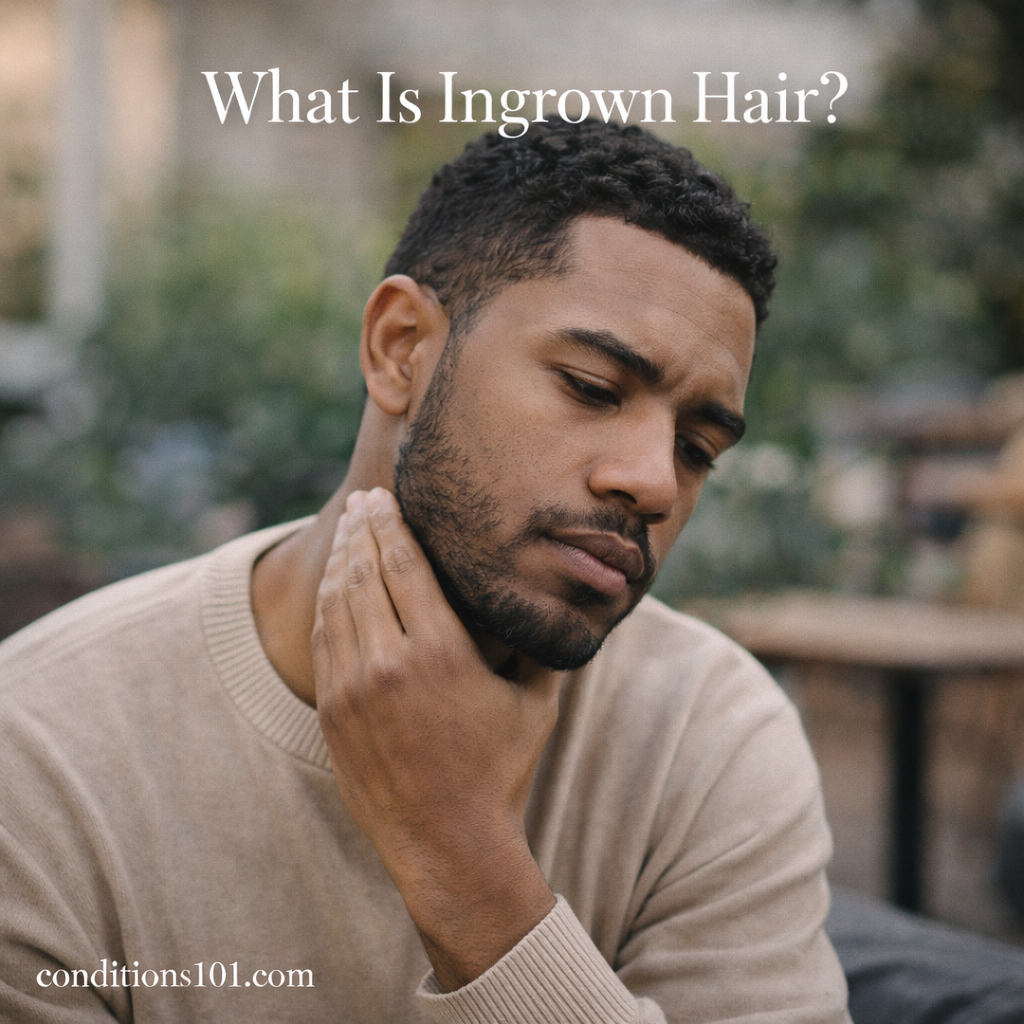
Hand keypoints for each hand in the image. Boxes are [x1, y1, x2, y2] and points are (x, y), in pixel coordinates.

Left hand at [312, 488, 559, 988]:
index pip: (404, 565)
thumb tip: (557, 601)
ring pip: (337, 602)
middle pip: (365, 572)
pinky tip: (334, 585)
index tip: (385, 497)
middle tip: (365, 500)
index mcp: (440, 651)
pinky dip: (326, 603)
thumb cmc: (500, 771)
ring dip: (341, 560)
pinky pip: (323, 639)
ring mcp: (352, 687)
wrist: (447, 844)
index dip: (391, 525)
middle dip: (364, 530)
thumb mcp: (534, 703)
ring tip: (347, 533)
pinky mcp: (331, 710)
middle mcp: (389, 661)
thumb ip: (538, 645)